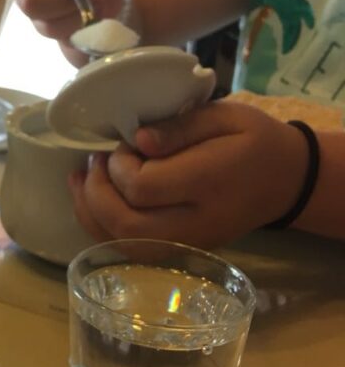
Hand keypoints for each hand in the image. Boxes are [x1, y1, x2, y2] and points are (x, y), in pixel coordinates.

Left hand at [68, 101, 308, 248]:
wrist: (284, 181)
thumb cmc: (253, 141)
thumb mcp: (225, 116)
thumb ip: (180, 127)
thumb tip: (137, 139)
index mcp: (208, 183)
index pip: (142, 187)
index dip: (118, 166)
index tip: (122, 143)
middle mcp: (195, 223)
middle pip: (126, 225)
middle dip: (96, 192)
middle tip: (93, 160)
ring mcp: (187, 244)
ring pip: (122, 244)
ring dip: (90, 212)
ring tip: (81, 178)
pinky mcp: (179, 251)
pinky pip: (130, 250)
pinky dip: (101, 228)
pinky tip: (92, 200)